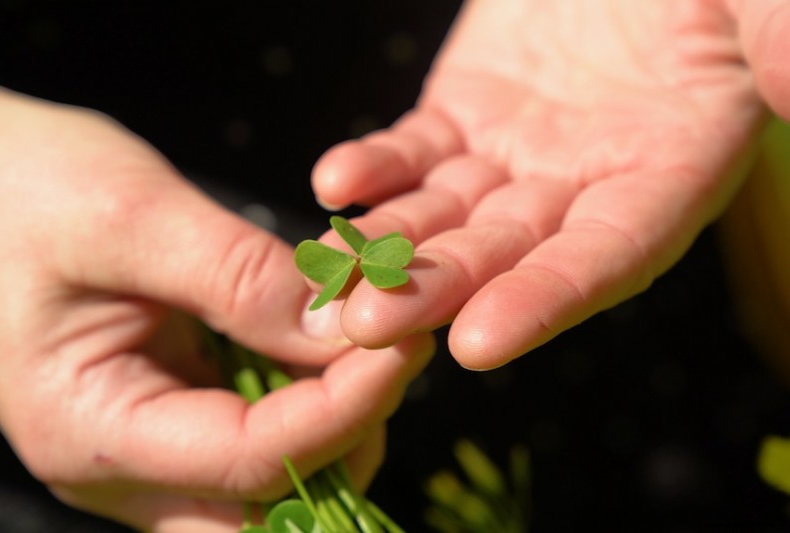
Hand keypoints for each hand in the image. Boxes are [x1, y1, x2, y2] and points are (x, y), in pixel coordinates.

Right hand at [0, 85, 433, 531]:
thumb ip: (238, 278)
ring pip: (272, 477)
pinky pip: (260, 427)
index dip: (344, 406)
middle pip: (267, 505)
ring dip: (336, 415)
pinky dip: (308, 389)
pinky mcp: (172, 404)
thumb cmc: (19, 188)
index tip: (405, 340)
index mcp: (91, 431)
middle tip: (394, 349)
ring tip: (368, 332)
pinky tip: (327, 332)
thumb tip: (345, 325)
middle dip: (347, 436)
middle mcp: (122, 462)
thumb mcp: (130, 217)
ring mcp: (150, 439)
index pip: (251, 458)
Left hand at [312, 0, 787, 368]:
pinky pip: (413, 150)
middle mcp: (587, 181)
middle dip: (442, 289)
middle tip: (371, 327)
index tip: (479, 342)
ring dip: (392, 245)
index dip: (547, 298)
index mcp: (669, 172)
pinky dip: (375, 168)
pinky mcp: (464, 115)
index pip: (608, 255)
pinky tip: (336, 186)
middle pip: (510, 251)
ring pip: (448, 213)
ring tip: (334, 274)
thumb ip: (777, 38)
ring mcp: (517, 153)